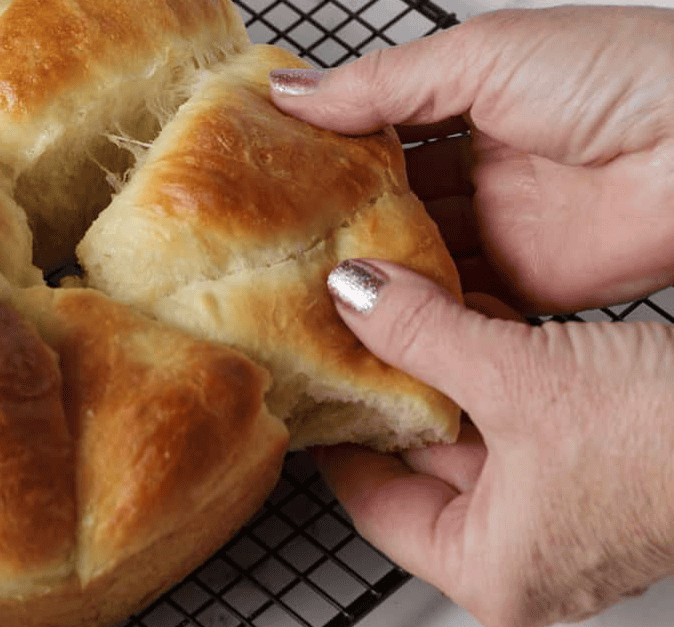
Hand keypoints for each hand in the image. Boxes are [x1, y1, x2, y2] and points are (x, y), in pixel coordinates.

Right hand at [270, 6, 673, 315]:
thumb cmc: (620, 76)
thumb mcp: (481, 57)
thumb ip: (382, 84)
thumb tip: (290, 92)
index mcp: (473, 102)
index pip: (377, 131)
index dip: (323, 149)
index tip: (264, 168)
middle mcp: (483, 168)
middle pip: (388, 200)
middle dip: (334, 216)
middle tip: (269, 236)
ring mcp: (501, 228)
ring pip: (412, 256)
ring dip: (366, 267)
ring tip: (297, 280)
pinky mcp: (524, 286)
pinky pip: (454, 303)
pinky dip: (413, 311)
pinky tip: (366, 313)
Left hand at [316, 258, 673, 626]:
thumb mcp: (521, 378)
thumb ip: (423, 335)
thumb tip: (355, 298)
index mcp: (488, 569)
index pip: (371, 503)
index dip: (335, 433)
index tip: (308, 382)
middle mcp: (523, 553)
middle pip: (420, 460)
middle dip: (390, 386)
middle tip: (346, 327)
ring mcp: (563, 514)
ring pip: (472, 430)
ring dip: (441, 366)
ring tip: (396, 305)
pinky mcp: (597, 471)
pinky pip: (519, 416)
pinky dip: (492, 367)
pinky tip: (467, 310)